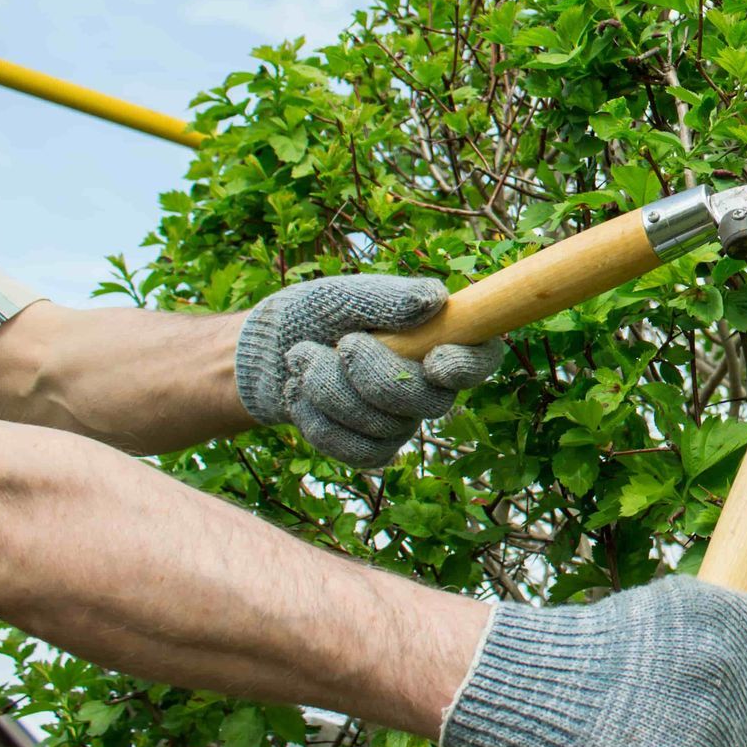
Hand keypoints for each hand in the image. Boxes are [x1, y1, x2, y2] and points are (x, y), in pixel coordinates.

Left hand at [235, 275, 503, 466]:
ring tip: (302, 358)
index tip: (434, 361)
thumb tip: (435, 300)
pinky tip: (300, 396)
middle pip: (430, 402)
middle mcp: (429, 384)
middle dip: (375, 376)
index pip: (480, 358)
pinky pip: (359, 451)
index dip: (467, 367)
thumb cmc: (314, 314)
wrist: (266, 353)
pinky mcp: (370, 448)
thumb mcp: (344, 295)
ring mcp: (402, 421)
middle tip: (342, 344)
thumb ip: (388, 298)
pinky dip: (319, 422)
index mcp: (437, 338)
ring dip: (332, 391)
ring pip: (387, 427)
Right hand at [441, 576, 746, 746]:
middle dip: (729, 712)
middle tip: (677, 708)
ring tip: (656, 738)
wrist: (543, 689)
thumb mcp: (675, 604)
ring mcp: (719, 738)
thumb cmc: (606, 644)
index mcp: (741, 626)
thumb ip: (730, 619)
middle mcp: (739, 679)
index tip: (738, 669)